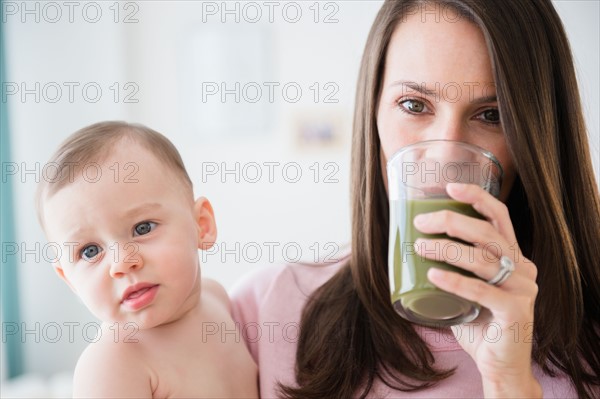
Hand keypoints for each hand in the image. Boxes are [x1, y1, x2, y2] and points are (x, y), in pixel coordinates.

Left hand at [413, 182, 541, 397]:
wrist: (498, 365)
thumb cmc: (479, 323)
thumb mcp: (467, 288)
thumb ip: (454, 268)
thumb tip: (412, 247)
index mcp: (513, 257)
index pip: (499, 217)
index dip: (477, 197)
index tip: (450, 187)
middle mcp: (523, 268)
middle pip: (487, 233)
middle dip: (451, 221)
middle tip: (420, 223)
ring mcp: (523, 290)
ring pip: (482, 259)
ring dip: (446, 249)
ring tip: (420, 246)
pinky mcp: (517, 312)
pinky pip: (482, 290)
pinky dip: (455, 281)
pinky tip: (433, 276)